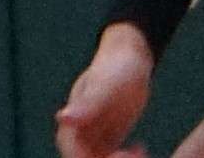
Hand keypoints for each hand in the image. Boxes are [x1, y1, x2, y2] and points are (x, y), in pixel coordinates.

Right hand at [56, 25, 154, 157]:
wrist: (129, 56)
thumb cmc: (116, 67)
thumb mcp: (104, 86)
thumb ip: (85, 104)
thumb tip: (62, 118)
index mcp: (73, 117)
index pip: (72, 151)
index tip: (117, 157)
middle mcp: (80, 127)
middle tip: (133, 156)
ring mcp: (95, 131)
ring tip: (140, 152)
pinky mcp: (109, 134)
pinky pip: (112, 155)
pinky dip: (126, 157)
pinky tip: (141, 147)